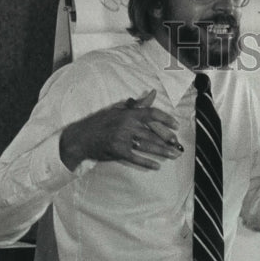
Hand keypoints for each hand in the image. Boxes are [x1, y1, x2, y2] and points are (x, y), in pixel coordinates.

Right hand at [59, 89, 183, 171]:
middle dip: (167, 140)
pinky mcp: (118, 151)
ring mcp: (122, 139)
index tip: (176, 125)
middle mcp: (126, 125)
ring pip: (147, 146)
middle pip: (153, 132)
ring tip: (173, 155)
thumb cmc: (99, 123)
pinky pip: (136, 158)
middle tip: (178, 145)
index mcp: (127, 113)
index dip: (166, 119)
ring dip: (162, 151)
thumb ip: (135, 105)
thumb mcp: (116, 110)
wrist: (81, 138)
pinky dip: (147, 162)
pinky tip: (156, 166)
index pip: (151, 114)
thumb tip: (152, 94)